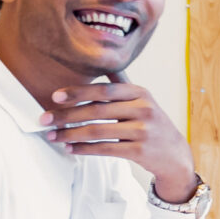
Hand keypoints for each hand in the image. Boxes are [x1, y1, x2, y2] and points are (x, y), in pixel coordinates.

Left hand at [42, 83, 196, 202]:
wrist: (175, 155)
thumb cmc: (152, 125)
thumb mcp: (143, 101)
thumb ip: (122, 86)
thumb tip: (100, 64)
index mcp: (140, 93)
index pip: (104, 90)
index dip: (78, 92)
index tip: (55, 97)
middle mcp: (144, 109)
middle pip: (97, 111)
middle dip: (66, 115)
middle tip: (44, 119)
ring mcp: (143, 131)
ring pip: (98, 131)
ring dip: (70, 134)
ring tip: (52, 136)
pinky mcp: (140, 151)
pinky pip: (105, 149)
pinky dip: (84, 149)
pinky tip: (71, 148)